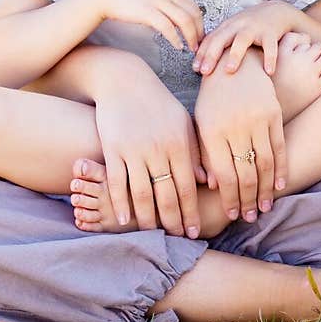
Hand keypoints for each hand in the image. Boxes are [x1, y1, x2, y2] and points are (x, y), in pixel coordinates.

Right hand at [90, 0, 203, 52]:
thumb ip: (168, 1)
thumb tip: (180, 18)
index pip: (194, 6)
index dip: (200, 23)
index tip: (200, 35)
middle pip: (193, 13)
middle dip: (199, 31)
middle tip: (199, 45)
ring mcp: (158, 0)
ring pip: (184, 21)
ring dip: (191, 37)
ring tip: (191, 48)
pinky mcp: (148, 12)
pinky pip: (168, 28)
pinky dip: (176, 39)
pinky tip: (177, 46)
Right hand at [93, 56, 206, 237]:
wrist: (125, 81)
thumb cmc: (158, 104)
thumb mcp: (183, 123)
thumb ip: (195, 152)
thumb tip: (207, 182)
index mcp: (179, 144)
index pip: (188, 188)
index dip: (190, 212)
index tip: (194, 232)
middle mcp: (158, 150)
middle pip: (166, 196)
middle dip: (173, 222)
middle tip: (176, 240)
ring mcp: (134, 151)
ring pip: (142, 195)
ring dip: (147, 219)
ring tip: (152, 234)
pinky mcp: (113, 149)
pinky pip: (117, 183)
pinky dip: (120, 204)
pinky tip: (123, 220)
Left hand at [193, 1, 299, 77]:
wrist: (277, 11)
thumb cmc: (251, 27)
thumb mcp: (233, 31)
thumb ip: (220, 44)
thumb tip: (199, 66)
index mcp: (227, 26)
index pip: (210, 39)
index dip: (201, 53)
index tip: (194, 68)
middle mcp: (238, 25)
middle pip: (221, 39)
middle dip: (211, 55)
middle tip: (204, 72)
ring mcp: (254, 28)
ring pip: (242, 40)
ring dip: (234, 54)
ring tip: (229, 70)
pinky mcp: (271, 32)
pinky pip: (270, 46)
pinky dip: (270, 58)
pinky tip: (269, 72)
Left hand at [194, 47, 285, 221]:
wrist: (233, 63)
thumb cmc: (211, 98)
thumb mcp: (200, 124)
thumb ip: (205, 155)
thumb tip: (215, 189)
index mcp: (212, 131)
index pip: (224, 174)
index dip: (229, 198)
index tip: (232, 214)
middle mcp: (235, 126)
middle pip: (246, 174)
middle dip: (248, 200)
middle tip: (249, 217)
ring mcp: (256, 120)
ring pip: (264, 164)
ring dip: (266, 190)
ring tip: (264, 207)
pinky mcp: (273, 113)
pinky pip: (279, 147)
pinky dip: (281, 169)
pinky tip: (279, 186)